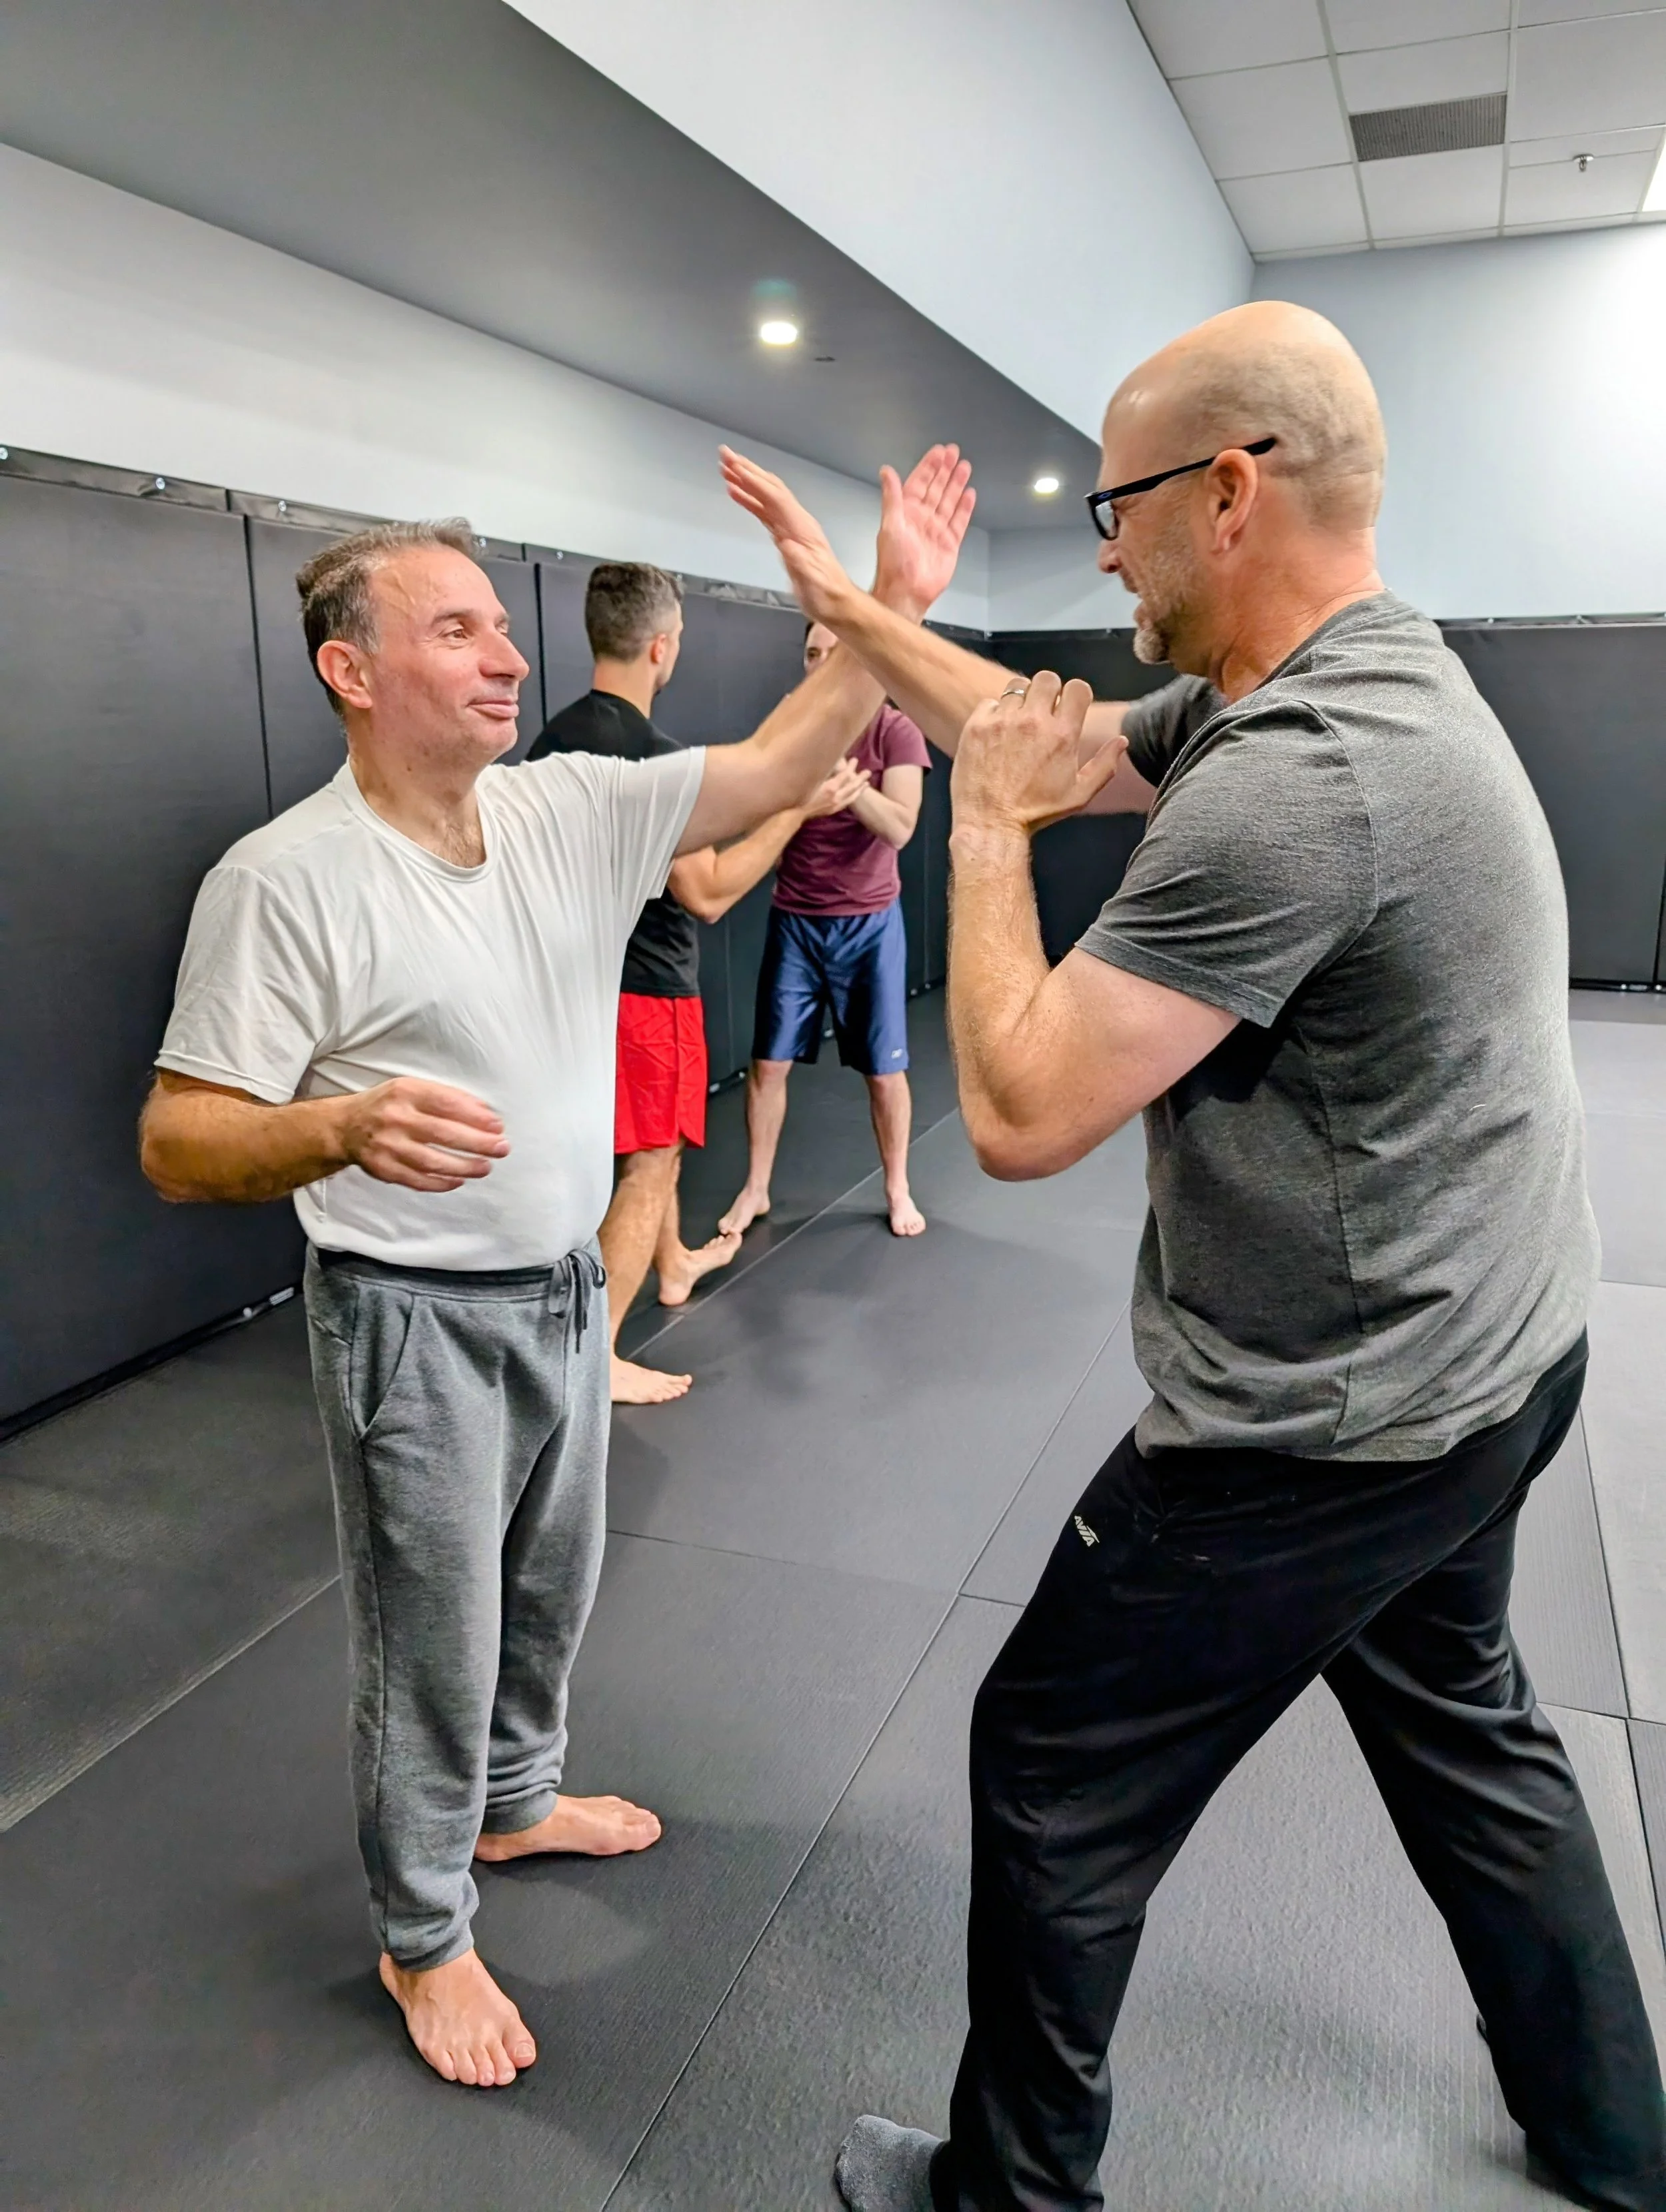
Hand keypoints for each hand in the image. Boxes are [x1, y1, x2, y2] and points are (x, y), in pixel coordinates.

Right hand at [336, 1078, 509, 1192]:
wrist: (345, 1126)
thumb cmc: (389, 1105)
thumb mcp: (412, 1089)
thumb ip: (446, 1097)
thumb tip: (485, 1113)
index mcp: (405, 1092)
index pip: (447, 1103)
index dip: (475, 1116)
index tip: (498, 1126)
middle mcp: (395, 1118)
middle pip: (444, 1133)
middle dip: (478, 1143)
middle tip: (501, 1149)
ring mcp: (387, 1145)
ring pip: (432, 1161)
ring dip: (464, 1166)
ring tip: (485, 1167)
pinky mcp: (382, 1168)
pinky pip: (417, 1179)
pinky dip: (441, 1182)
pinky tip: (459, 1180)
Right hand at [719, 447, 855, 625]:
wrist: (838, 604)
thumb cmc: (826, 595)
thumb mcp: (814, 583)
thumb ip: (800, 563)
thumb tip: (787, 544)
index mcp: (803, 528)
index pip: (776, 497)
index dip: (754, 481)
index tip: (734, 466)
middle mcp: (798, 522)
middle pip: (771, 488)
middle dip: (748, 470)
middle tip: (725, 454)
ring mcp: (792, 528)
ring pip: (766, 496)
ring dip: (746, 481)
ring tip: (725, 468)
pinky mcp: (786, 536)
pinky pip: (765, 511)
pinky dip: (749, 500)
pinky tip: (736, 493)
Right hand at [802, 757, 871, 817]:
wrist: (796, 812)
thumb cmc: (800, 794)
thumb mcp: (812, 779)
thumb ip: (822, 772)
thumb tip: (829, 761)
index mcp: (831, 788)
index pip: (845, 776)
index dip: (851, 767)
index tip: (855, 760)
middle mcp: (836, 797)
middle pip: (852, 786)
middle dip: (860, 778)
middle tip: (868, 771)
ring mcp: (835, 805)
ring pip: (851, 796)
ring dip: (860, 789)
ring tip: (867, 784)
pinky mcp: (833, 810)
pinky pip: (847, 802)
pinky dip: (853, 797)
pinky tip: (855, 795)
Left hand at [872, 444, 976, 617]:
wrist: (907, 591)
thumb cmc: (894, 564)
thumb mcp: (890, 525)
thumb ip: (891, 497)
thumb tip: (886, 472)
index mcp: (906, 513)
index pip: (919, 482)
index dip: (929, 466)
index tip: (938, 452)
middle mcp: (921, 519)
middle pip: (936, 488)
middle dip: (945, 470)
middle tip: (954, 452)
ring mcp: (936, 531)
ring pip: (949, 501)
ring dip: (956, 484)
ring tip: (965, 467)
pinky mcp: (949, 544)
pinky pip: (959, 521)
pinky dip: (964, 508)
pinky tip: (969, 495)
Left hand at [952, 672, 1125, 836]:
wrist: (991, 823)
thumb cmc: (1037, 812)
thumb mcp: (1079, 794)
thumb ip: (1105, 765)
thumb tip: (1123, 740)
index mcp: (1062, 735)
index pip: (1077, 688)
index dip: (1076, 695)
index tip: (1069, 707)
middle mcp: (1033, 722)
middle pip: (1047, 678)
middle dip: (1049, 691)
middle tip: (1044, 710)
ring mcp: (1003, 721)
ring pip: (1017, 686)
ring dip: (1021, 700)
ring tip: (1019, 722)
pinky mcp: (977, 726)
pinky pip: (989, 702)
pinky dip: (994, 713)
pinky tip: (997, 733)